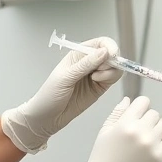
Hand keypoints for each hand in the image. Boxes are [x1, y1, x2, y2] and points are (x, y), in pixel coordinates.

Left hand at [1, 37, 122, 152]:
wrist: (47, 118)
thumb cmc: (50, 95)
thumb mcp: (66, 77)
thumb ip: (86, 64)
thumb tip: (104, 52)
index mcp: (78, 54)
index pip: (99, 43)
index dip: (108, 46)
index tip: (112, 54)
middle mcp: (89, 62)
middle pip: (110, 53)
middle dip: (110, 60)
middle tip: (100, 69)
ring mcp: (96, 75)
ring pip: (114, 66)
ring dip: (110, 70)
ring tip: (96, 78)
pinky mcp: (100, 87)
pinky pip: (113, 78)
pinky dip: (111, 78)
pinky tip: (98, 82)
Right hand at [68, 96, 161, 161]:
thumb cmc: (103, 159)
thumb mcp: (105, 131)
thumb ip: (118, 113)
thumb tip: (129, 100)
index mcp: (126, 124)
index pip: (144, 102)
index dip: (140, 108)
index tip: (137, 116)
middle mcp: (142, 134)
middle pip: (156, 114)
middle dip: (149, 121)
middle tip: (141, 133)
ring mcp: (154, 148)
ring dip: (158, 132)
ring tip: (147, 142)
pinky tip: (152, 152)